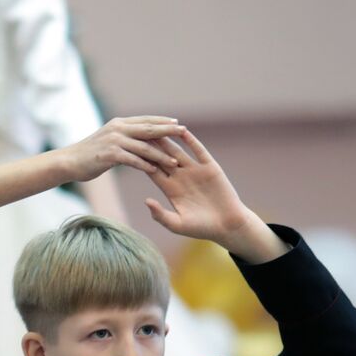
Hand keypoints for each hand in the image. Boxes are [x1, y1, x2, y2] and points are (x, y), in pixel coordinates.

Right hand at [61, 117, 187, 183]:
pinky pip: (133, 160)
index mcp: (119, 123)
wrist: (69, 161)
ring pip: (144, 147)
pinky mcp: (110, 154)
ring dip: (161, 155)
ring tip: (175, 161)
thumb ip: (124, 138)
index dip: (163, 121)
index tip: (178, 123)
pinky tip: (156, 171)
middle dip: (168, 131)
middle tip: (185, 132)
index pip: (146, 120)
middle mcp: (118, 129)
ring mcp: (114, 141)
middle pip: (149, 129)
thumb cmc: (90, 154)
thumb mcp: (108, 140)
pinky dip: (146, 165)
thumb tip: (139, 140)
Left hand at [141, 129, 258, 247]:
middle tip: (138, 131)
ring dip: (168, 139)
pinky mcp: (209, 167)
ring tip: (157, 126)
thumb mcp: (177, 224)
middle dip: (151, 145)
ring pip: (178, 151)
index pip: (152, 171)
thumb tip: (146, 201)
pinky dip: (191, 141)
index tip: (128, 150)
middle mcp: (180, 177)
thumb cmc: (201, 228)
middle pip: (162, 157)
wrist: (227, 225)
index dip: (141, 160)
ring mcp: (195, 171)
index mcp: (170, 189)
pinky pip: (199, 151)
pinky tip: (182, 131)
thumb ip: (160, 214)